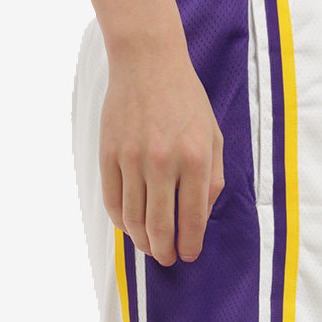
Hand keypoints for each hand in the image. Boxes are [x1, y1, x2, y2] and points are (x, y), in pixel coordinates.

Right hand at [99, 41, 225, 265]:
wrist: (147, 62)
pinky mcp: (108, 155)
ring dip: (141, 241)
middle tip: (166, 259)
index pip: (192, 219)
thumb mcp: (213, 136)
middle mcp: (163, 162)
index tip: (187, 255)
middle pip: (159, 227)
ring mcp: (132, 159)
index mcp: (195, 158)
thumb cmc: (185, 101)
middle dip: (164, 251)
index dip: (189, 245)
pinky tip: (130, 226)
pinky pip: (112, 202)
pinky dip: (121, 221)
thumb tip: (199, 218)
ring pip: (133, 220)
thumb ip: (213, 179)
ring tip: (149, 247)